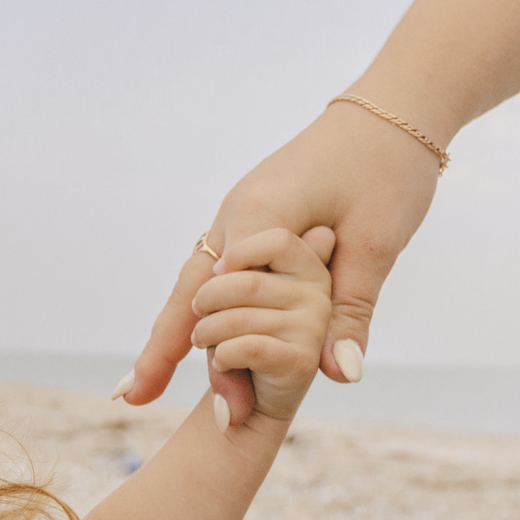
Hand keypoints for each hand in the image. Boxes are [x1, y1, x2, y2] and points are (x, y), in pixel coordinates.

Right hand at [125, 102, 440, 422]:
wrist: (390, 112)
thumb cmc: (387, 170)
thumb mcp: (377, 243)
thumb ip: (350, 311)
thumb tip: (341, 376)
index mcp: (258, 217)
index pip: (223, 299)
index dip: (218, 357)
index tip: (224, 407)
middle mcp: (233, 215)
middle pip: (187, 293)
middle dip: (160, 349)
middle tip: (129, 398)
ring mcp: (236, 216)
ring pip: (193, 283)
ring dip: (170, 332)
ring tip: (142, 382)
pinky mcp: (249, 220)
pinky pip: (212, 272)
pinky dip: (194, 309)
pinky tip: (182, 338)